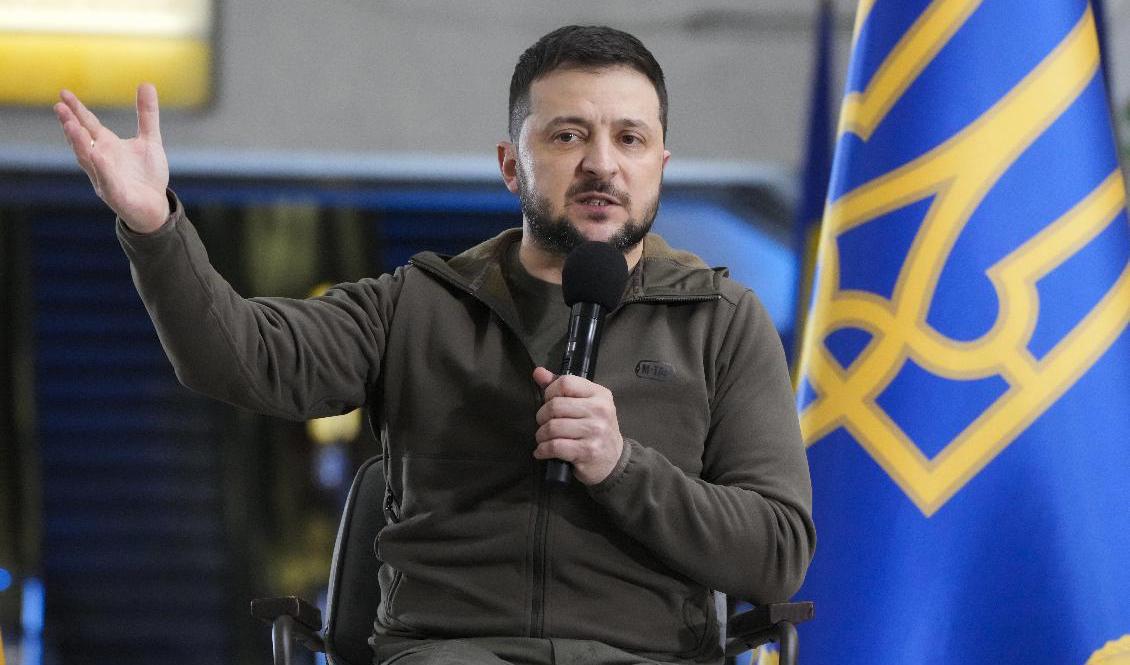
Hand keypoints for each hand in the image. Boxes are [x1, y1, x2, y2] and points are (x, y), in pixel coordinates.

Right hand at [53, 83, 170, 232]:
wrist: (156, 206)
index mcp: (107, 146)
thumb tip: (146, 83)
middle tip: (60, 108)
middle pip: (82, 140)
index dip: (77, 110)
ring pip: (88, 160)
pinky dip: (102, 169)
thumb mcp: (151, 141)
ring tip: (71, 126)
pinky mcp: (117, 196)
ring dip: (80, 144)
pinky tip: (98, 156)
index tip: (63, 93)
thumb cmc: (148, 175)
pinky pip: (108, 181)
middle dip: (70, 125)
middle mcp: (101, 161)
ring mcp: (105, 178)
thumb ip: (147, 115)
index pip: (88, 125)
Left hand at [532, 367, 624, 484]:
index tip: (549, 402)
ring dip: (541, 435)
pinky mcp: (588, 451)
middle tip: (544, 424)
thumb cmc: (595, 429)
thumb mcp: (584, 404)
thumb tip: (538, 372)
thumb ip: (561, 387)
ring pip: (552, 427)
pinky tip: (543, 451)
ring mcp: (596, 431)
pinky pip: (555, 446)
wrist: (613, 460)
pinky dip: (543, 450)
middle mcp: (600, 410)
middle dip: (542, 417)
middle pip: (555, 405)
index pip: (566, 383)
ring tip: (544, 439)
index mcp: (600, 394)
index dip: (550, 392)